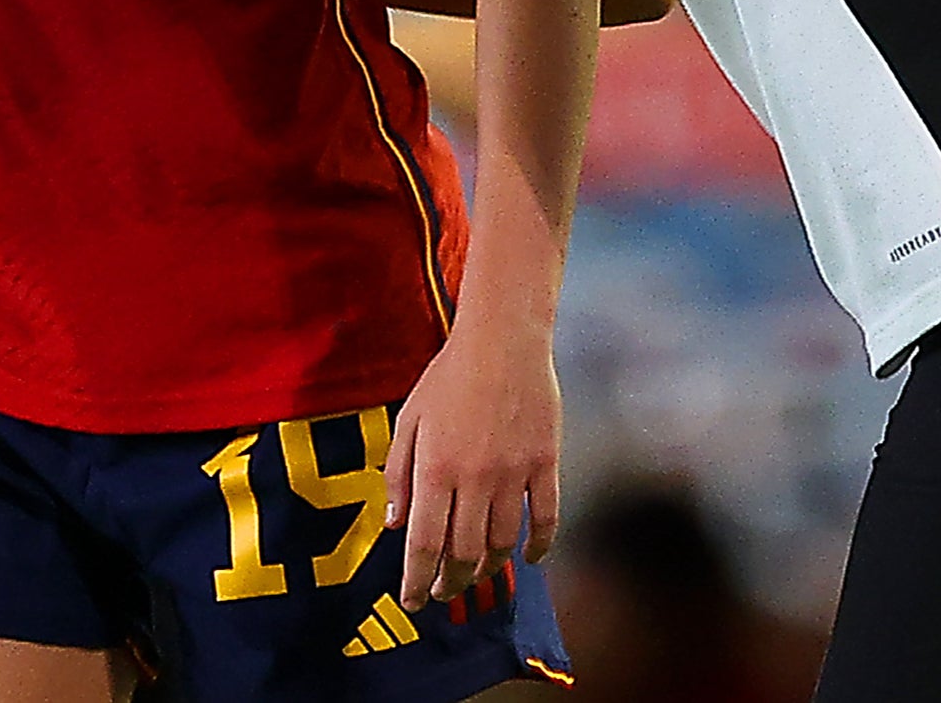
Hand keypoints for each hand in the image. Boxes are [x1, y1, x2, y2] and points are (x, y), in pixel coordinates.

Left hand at [384, 312, 561, 608]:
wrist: (503, 339)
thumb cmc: (449, 376)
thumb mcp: (409, 420)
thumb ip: (398, 474)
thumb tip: (394, 524)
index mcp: (435, 468)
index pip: (424, 544)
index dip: (416, 581)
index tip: (413, 601)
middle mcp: (474, 478)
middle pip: (463, 552)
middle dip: (450, 582)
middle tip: (442, 593)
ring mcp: (514, 473)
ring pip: (502, 543)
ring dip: (487, 569)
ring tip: (474, 576)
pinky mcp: (546, 464)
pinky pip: (545, 518)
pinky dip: (539, 546)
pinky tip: (529, 559)